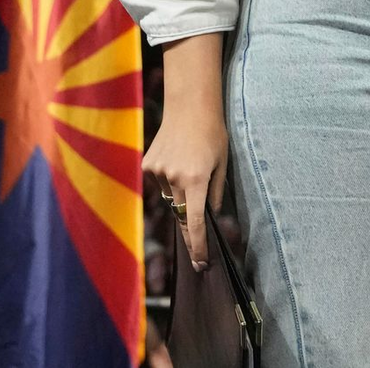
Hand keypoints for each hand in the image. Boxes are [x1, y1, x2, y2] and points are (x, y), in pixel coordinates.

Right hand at [144, 102, 228, 269]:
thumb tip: (211, 215)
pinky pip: (160, 182)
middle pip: (181, 214)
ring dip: (180, 193)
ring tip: (190, 165)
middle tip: (199, 248)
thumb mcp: (223, 162)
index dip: (198, 246)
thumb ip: (217, 191)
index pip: (194, 223)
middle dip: (190, 226)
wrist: (189, 106)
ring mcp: (158, 172)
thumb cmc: (213, 132)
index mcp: (196, 180)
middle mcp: (174, 179)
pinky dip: (169, 178)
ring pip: (170, 197)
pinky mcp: (147, 166)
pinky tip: (177, 157)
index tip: (202, 263)